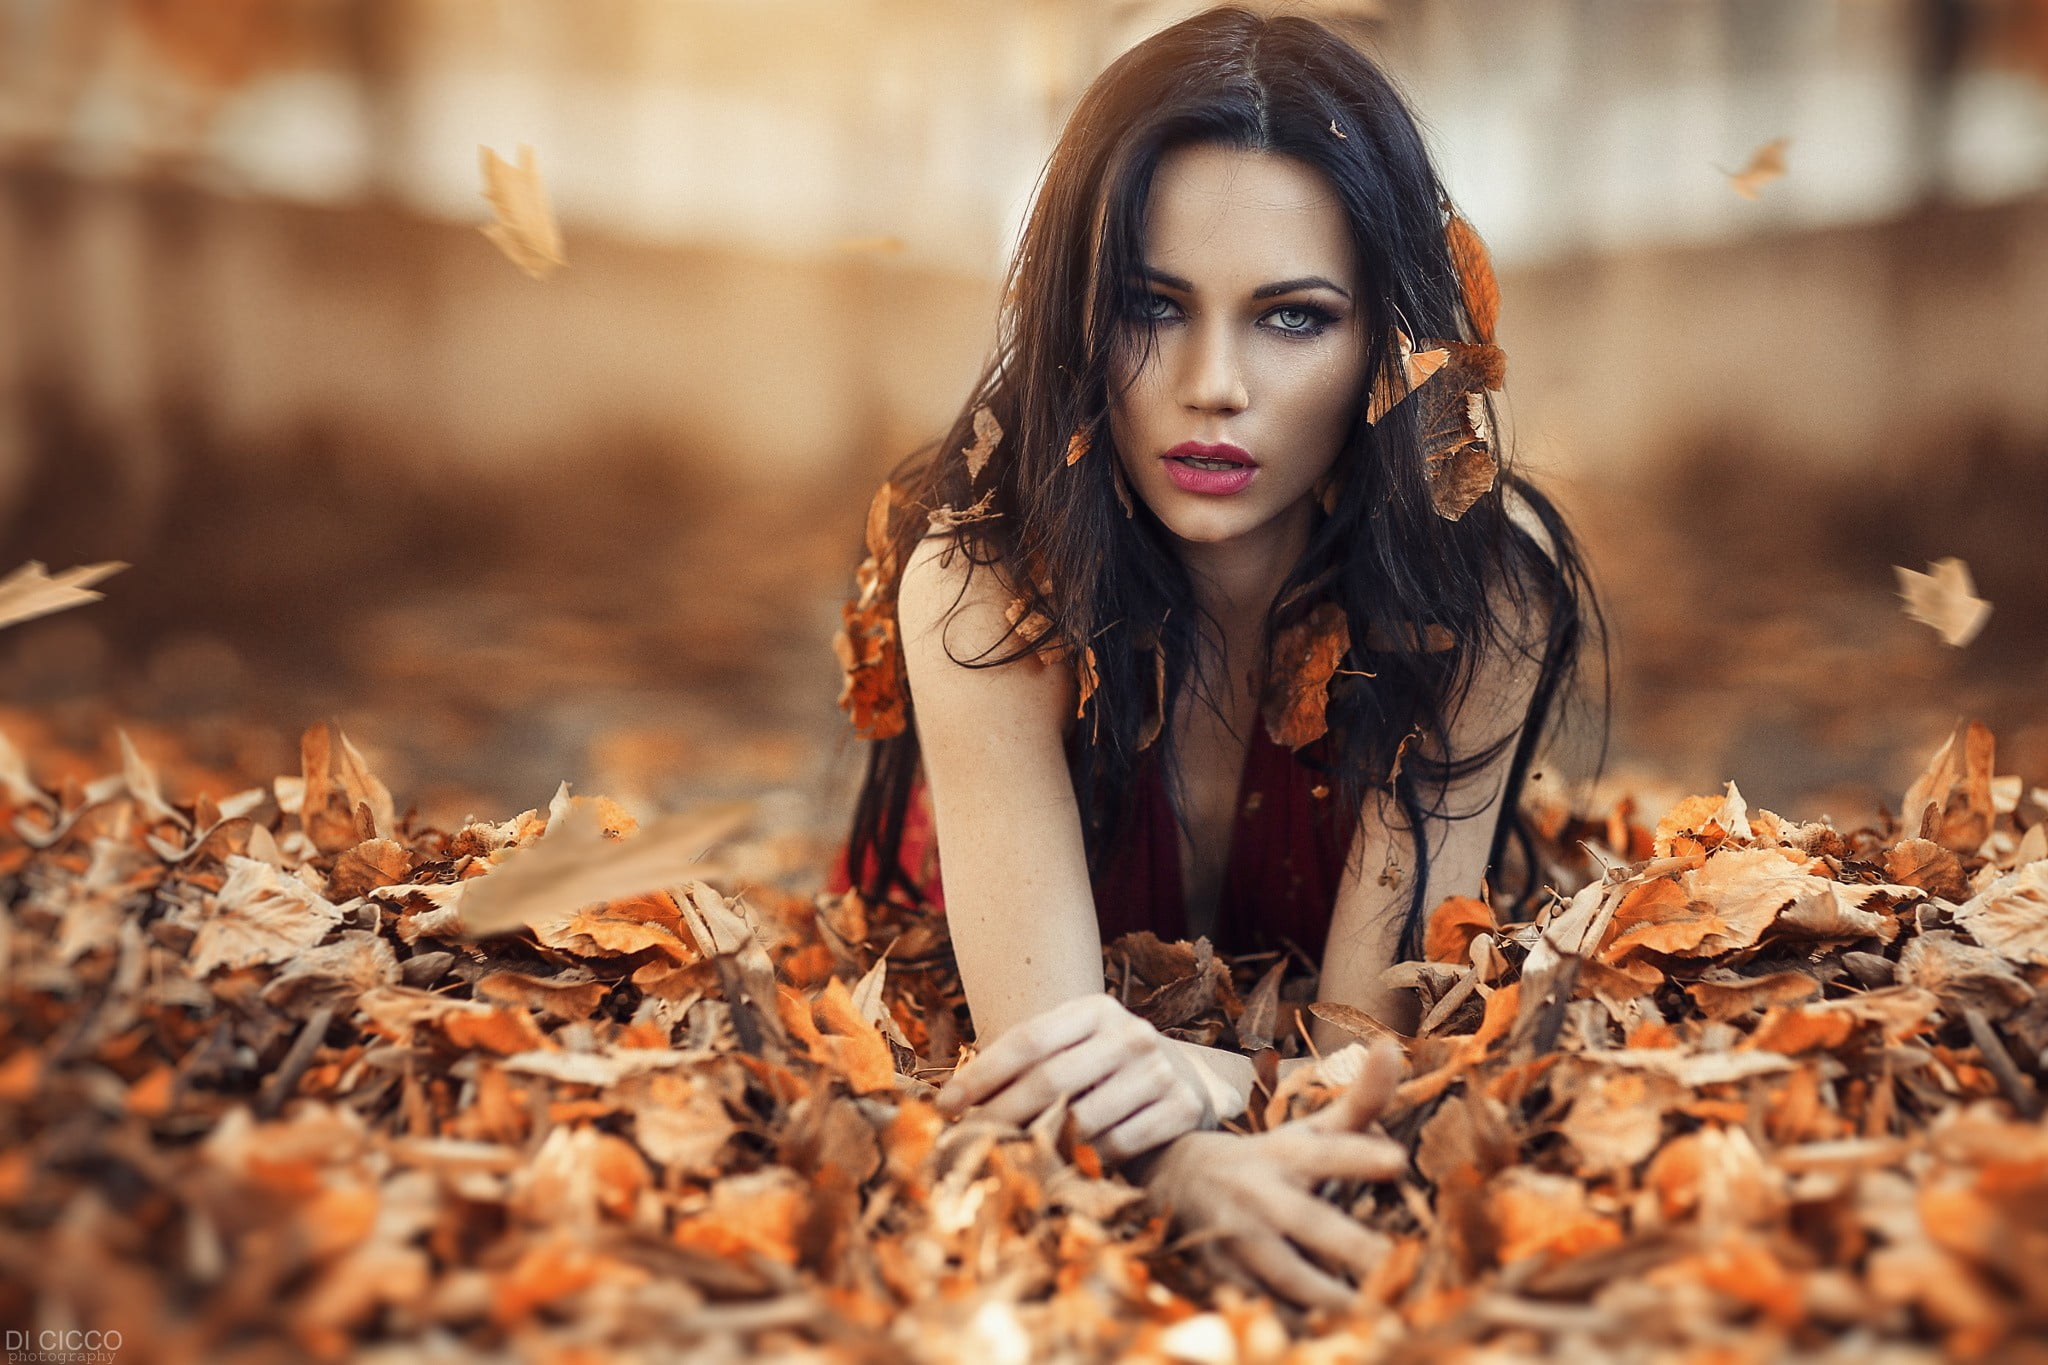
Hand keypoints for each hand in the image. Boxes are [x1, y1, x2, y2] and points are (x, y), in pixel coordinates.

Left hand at [935, 993, 1215, 1159]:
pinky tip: (1061, 1166)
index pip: (1028, 1040)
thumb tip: (955, 1100)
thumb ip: (1028, 1064)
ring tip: (1007, 1157)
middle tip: (967, 1141)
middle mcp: (1131, 1033)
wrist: (1188, 1080)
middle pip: (1050, 1079)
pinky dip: (1085, 1159)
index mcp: (1096, 1009)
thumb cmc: (1107, 1068)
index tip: (946, 1105)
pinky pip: (1118, 1144)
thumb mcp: (1074, 1048)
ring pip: (1082, 1117)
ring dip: (1039, 1143)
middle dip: (1001, 1114)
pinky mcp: (1183, 1108)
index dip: (983, 1074)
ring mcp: (1160, 1070)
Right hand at [1140, 1039, 1406, 1310]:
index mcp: (1288, 1156)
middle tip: (1394, 1262)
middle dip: (1350, 1246)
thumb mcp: (1310, 1130)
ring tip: (1376, 1319)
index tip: (1396, 1161)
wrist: (1176, 1182)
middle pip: (1310, 1224)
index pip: (1327, 1152)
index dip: (1358, 1155)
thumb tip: (1396, 1045)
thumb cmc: (1270, 1159)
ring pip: (1286, 1278)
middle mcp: (1263, 1197)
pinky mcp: (1225, 1281)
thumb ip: (1361, 1099)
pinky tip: (1331, 1342)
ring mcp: (1240, 1242)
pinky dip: (1293, 1327)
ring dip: (1329, 1300)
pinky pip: (1264, 1312)